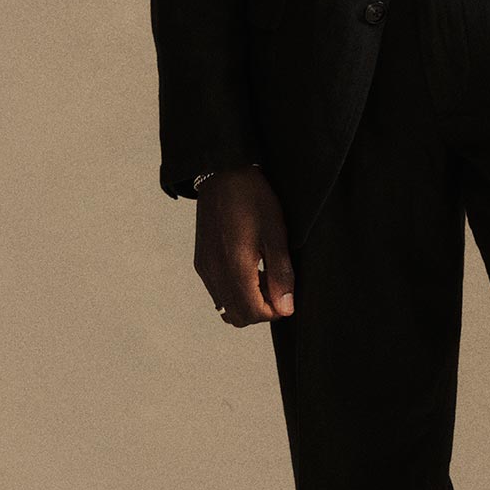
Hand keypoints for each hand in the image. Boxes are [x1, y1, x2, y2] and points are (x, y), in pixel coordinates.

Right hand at [194, 165, 294, 325]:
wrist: (223, 173)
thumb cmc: (253, 198)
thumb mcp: (275, 233)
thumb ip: (281, 273)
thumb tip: (286, 308)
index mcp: (234, 267)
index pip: (252, 313)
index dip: (274, 312)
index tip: (287, 295)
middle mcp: (214, 273)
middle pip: (238, 316)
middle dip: (261, 310)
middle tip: (277, 285)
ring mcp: (205, 268)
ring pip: (226, 307)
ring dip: (248, 302)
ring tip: (264, 276)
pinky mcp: (201, 262)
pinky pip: (217, 292)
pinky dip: (235, 291)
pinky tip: (249, 268)